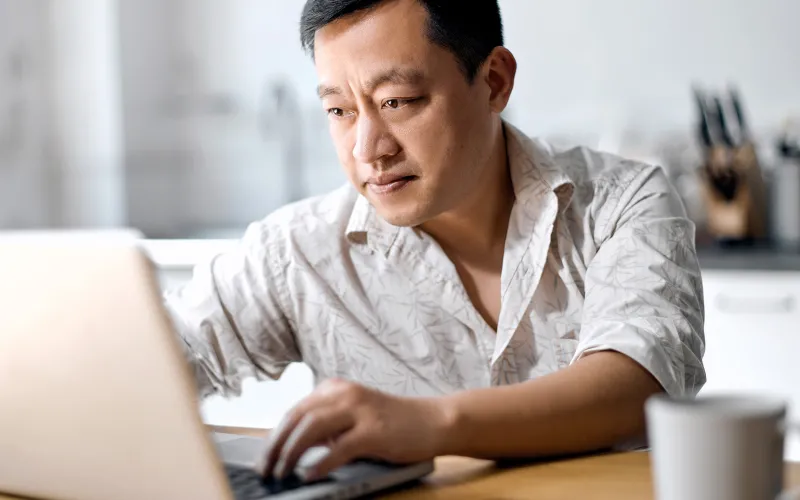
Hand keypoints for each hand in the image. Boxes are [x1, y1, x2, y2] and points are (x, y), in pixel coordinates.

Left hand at [257, 378, 451, 480]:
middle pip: (296, 417)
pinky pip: (338, 448)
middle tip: (264, 469)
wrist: (433, 420)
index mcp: (336, 388)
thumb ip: (327, 425)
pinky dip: (320, 464)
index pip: (294, 411)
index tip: (263, 457)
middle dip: (275, 445)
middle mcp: (344, 394)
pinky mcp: (373, 431)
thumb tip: (293, 447)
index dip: (274, 435)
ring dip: (290, 453)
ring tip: (281, 473)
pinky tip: (309, 475)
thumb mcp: (353, 415)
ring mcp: (359, 411)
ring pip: (311, 429)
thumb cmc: (393, 423)